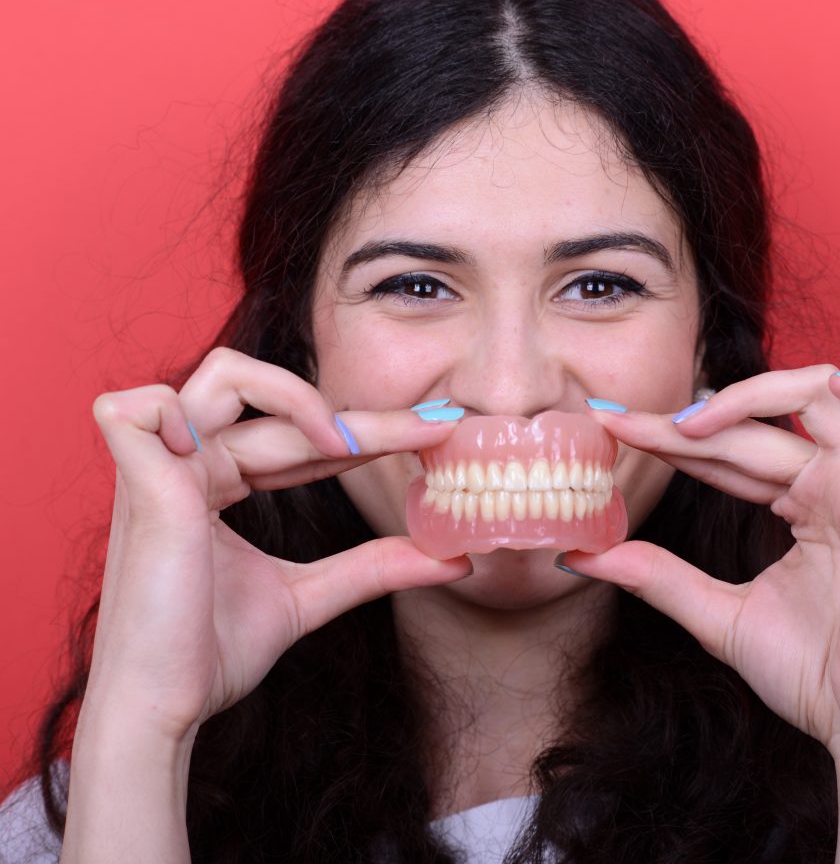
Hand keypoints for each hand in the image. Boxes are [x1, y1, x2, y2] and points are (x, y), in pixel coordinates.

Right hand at [86, 347, 470, 741]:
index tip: (435, 431)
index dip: (368, 433)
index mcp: (217, 481)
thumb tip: (454, 558)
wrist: (163, 710)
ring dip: (294, 395)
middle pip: (287, 412)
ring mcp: (162, 465)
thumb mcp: (308, 595)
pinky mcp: (138, 480)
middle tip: (439, 425)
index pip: (303, 439)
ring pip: (225, 375)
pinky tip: (245, 456)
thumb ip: (373, 566)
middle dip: (370, 421)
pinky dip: (184, 410)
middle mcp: (190, 462)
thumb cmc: (212, 654)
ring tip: (342, 445)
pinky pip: (143, 407)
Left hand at [562, 365, 839, 759]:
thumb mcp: (715, 613)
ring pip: (818, 397)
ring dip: (750, 395)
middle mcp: (832, 485)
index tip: (611, 427)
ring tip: (684, 424)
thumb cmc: (809, 674)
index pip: (726, 450)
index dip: (669, 436)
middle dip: (678, 422)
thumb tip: (583, 556)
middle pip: (752, 427)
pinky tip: (834, 385)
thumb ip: (655, 575)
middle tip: (616, 422)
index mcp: (801, 504)